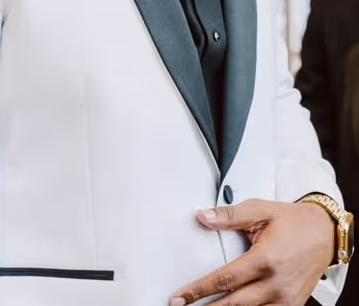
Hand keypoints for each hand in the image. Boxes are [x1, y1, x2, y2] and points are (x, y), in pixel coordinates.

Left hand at [169, 199, 333, 304]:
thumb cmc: (293, 221)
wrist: (325, 233)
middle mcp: (276, 285)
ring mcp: (286, 299)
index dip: (199, 290)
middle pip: (235, 304)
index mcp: (265, 260)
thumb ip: (229, 215)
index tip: (181, 296)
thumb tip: (203, 217)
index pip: (225, 280)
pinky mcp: (293, 305)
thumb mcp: (260, 210)